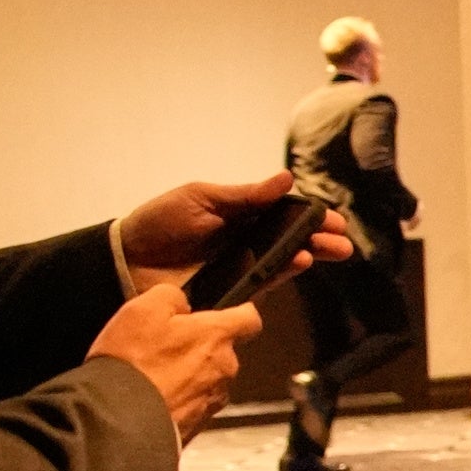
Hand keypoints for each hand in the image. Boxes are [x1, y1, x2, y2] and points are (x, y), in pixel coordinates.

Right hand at [87, 280, 258, 438]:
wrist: (118, 419)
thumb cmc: (131, 363)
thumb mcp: (142, 309)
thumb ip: (171, 296)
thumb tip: (181, 303)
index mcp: (216, 335)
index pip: (248, 319)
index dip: (240, 313)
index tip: (231, 312)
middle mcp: (224, 368)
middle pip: (222, 351)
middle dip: (198, 347)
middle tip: (164, 348)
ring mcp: (213, 399)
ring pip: (207, 379)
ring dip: (187, 376)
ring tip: (152, 375)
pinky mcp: (198, 424)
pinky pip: (192, 404)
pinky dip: (177, 399)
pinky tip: (152, 397)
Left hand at [113, 173, 345, 291]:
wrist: (127, 259)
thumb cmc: (161, 222)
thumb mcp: (202, 198)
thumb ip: (244, 195)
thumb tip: (286, 180)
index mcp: (241, 214)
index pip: (284, 214)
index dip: (310, 215)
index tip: (333, 217)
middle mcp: (247, 241)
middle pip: (292, 239)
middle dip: (320, 239)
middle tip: (343, 241)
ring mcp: (242, 266)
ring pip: (284, 260)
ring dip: (310, 255)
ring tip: (330, 250)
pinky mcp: (234, 289)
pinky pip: (265, 281)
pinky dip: (283, 272)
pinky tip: (299, 262)